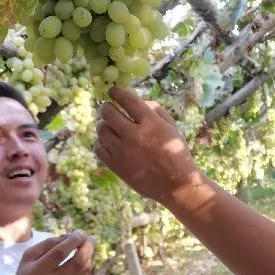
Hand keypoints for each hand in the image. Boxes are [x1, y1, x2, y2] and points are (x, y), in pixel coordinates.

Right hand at [10, 232, 93, 274]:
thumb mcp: (28, 258)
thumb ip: (46, 245)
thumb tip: (67, 236)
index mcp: (39, 271)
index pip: (60, 253)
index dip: (72, 240)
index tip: (78, 232)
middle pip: (78, 262)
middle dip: (87, 246)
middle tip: (89, 237)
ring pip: (84, 269)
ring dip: (89, 254)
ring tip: (88, 244)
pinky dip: (87, 264)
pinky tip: (84, 257)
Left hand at [95, 86, 201, 203]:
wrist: (176, 184)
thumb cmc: (176, 153)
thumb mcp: (171, 127)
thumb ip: (155, 110)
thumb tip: (136, 100)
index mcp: (150, 123)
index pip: (127, 99)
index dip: (116, 91)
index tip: (113, 91)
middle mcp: (134, 135)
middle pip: (108, 112)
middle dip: (106, 107)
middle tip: (109, 109)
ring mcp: (123, 151)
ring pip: (101, 129)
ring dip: (103, 125)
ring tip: (109, 127)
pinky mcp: (116, 166)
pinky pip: (98, 148)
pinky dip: (101, 142)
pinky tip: (109, 142)